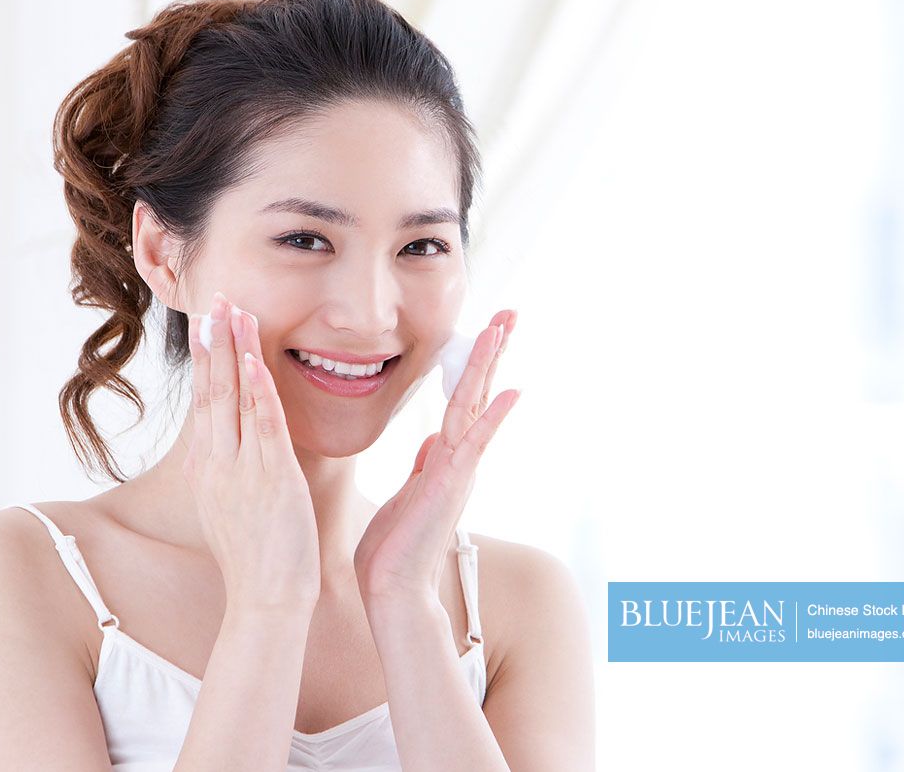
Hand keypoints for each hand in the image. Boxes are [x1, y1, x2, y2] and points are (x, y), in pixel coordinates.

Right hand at [183, 290, 320, 614]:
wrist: (265, 601)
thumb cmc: (257, 560)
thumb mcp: (234, 508)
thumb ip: (233, 472)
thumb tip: (235, 448)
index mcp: (209, 469)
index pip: (205, 402)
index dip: (206, 360)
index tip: (206, 324)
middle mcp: (218, 464)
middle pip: (212, 391)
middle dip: (213, 342)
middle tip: (214, 299)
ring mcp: (242, 470)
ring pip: (233, 399)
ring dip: (233, 351)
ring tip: (232, 310)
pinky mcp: (272, 480)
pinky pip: (263, 426)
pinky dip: (258, 391)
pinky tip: (253, 360)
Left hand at [354, 310, 519, 607]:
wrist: (391, 591)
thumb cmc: (393, 550)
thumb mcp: (406, 496)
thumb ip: (424, 466)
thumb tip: (433, 439)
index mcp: (443, 459)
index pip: (460, 399)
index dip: (471, 364)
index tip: (484, 329)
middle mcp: (457, 460)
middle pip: (475, 392)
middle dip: (490, 351)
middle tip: (508, 312)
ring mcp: (457, 471)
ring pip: (475, 405)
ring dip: (489, 365)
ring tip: (504, 327)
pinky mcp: (450, 486)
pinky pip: (474, 444)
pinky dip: (492, 417)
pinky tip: (511, 391)